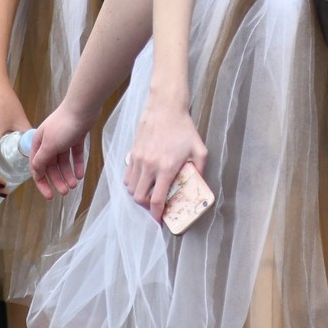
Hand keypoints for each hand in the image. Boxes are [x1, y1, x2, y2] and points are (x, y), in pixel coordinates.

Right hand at [28, 100, 98, 199]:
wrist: (83, 107)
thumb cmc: (63, 126)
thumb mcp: (49, 146)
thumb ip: (42, 160)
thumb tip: (35, 172)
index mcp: (39, 143)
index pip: (37, 167)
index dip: (42, 183)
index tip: (49, 196)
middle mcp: (49, 142)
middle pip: (51, 166)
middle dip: (57, 180)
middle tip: (65, 192)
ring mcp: (63, 139)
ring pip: (63, 161)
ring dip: (67, 174)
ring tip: (74, 185)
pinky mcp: (76, 136)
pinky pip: (75, 154)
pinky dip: (77, 164)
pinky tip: (80, 175)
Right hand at [124, 97, 205, 223]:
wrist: (166, 107)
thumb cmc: (184, 128)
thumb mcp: (200, 149)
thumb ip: (200, 169)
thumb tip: (199, 184)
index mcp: (166, 168)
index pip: (156, 200)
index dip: (157, 215)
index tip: (159, 221)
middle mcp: (149, 166)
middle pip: (139, 198)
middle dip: (147, 206)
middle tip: (156, 205)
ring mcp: (138, 159)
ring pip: (131, 188)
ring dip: (139, 195)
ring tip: (149, 192)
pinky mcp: (132, 153)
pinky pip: (127, 176)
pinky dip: (132, 183)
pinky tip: (142, 180)